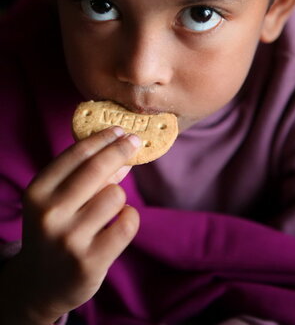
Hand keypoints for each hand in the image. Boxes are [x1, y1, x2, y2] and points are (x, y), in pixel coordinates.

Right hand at [12, 127, 140, 323]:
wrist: (39, 287)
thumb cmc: (53, 231)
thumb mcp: (54, 200)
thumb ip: (82, 175)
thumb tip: (121, 149)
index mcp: (38, 192)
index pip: (77, 154)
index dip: (103, 138)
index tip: (120, 130)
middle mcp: (50, 213)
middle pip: (98, 169)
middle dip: (121, 150)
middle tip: (134, 141)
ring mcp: (70, 239)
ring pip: (115, 195)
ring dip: (119, 196)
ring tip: (109, 206)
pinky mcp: (91, 261)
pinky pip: (127, 222)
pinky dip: (129, 217)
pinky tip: (120, 221)